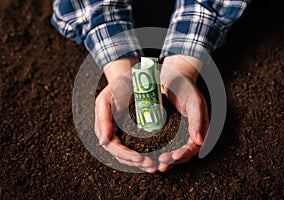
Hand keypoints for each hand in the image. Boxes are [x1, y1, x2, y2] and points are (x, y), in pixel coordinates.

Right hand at [94, 57, 156, 172]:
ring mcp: (123, 134)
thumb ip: (102, 119)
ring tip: (154, 167)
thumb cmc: (116, 87)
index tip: (140, 159)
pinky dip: (145, 155)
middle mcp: (113, 134)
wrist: (129, 78)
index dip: (126, 155)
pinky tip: (155, 159)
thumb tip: (102, 142)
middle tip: (151, 166)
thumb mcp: (106, 99)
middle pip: (122, 156)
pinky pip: (138, 148)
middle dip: (136, 163)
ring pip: (130, 156)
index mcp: (104, 128)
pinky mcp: (133, 133)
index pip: (114, 148)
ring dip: (141, 163)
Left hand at [158, 55, 208, 171]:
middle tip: (160, 165)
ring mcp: (180, 131)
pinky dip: (160, 151)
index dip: (182, 155)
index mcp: (200, 127)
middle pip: (184, 153)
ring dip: (166, 160)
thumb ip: (198, 121)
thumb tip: (200, 142)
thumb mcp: (194, 102)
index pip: (193, 147)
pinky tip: (151, 156)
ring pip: (175, 151)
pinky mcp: (170, 130)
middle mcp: (191, 132)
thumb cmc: (185, 87)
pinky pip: (166, 144)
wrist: (173, 76)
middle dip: (172, 161)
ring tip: (155, 166)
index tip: (170, 158)